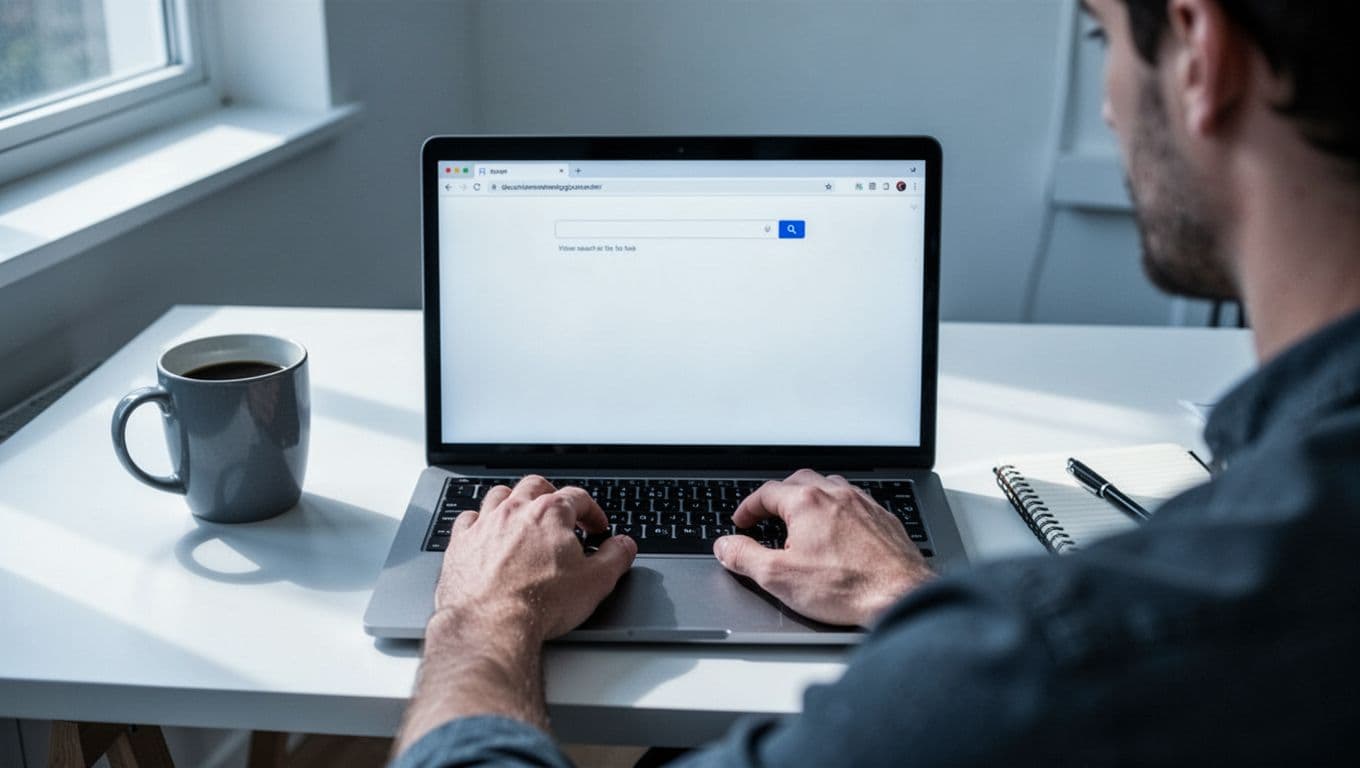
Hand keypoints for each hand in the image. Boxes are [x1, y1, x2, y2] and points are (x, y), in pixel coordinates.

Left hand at [432, 475, 636, 643]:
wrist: (491, 625)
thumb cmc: (540, 604)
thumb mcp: (595, 582)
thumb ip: (615, 558)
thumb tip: (624, 545)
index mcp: (550, 513)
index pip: (578, 497)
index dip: (592, 511)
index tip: (596, 526)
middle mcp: (515, 511)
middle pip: (535, 486)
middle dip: (552, 495)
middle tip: (561, 512)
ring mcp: (484, 525)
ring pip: (499, 496)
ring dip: (514, 501)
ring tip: (523, 516)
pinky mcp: (460, 544)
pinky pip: (468, 518)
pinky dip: (479, 521)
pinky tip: (486, 532)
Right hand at [713, 469, 932, 626]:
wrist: (901, 596)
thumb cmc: (847, 588)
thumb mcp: (779, 577)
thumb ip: (745, 557)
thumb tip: (725, 546)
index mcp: (808, 502)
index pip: (767, 492)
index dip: (748, 507)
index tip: (741, 521)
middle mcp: (837, 495)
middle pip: (799, 482)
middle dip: (778, 496)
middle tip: (766, 515)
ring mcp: (863, 504)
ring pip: (829, 487)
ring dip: (809, 498)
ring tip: (799, 519)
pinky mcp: (883, 519)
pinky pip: (854, 502)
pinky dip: (837, 509)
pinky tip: (836, 530)